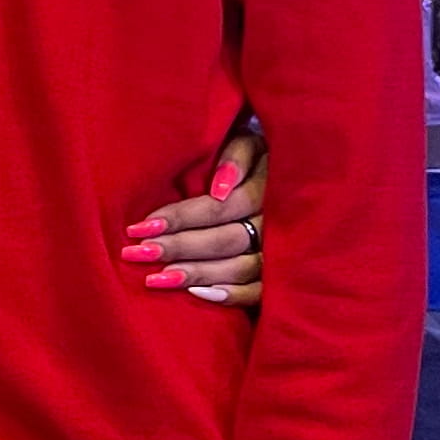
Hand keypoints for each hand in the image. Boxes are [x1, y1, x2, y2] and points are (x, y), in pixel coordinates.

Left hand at [123, 123, 266, 305]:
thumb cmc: (257, 160)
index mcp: (267, 185)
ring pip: (239, 268)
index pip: (219, 207)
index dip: (182, 217)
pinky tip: (196, 294)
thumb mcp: (251, 143)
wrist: (300, 180)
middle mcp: (275, 222)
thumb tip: (219, 189)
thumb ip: (237, 156)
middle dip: (179, 247)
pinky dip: (231, 295)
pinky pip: (259, 292)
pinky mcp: (282, 277)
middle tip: (140, 253)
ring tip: (157, 279)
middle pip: (225, 240)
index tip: (143, 225)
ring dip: (197, 274)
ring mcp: (280, 252)